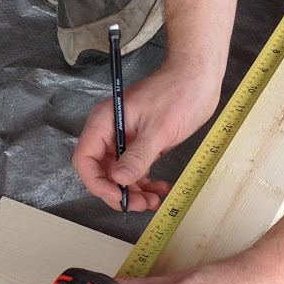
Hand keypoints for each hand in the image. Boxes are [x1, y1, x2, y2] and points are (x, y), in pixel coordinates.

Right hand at [73, 63, 219, 212]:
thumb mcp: (159, 129)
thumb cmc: (178, 93)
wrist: (198, 79)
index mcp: (105, 122)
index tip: (117, 196)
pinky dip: (146, 183)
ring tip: (153, 202)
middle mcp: (110, 131)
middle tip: (139, 205)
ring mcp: (125, 138)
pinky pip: (136, 169)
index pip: (86, 158)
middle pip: (101, 171)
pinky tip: (161, 189)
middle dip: (118, 191)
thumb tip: (119, 179)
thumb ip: (138, 156)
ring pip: (120, 175)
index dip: (96, 182)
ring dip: (134, 192)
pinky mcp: (141, 144)